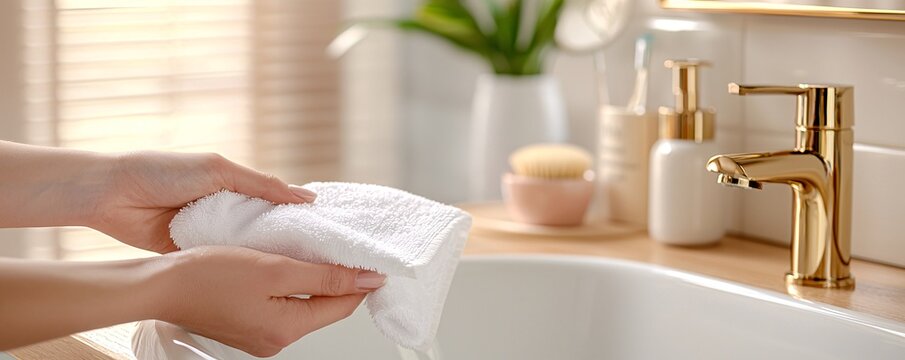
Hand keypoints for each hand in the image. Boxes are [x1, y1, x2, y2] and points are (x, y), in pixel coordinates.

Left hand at [89, 151, 315, 252]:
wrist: (111, 195)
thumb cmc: (161, 172)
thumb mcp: (217, 170)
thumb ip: (260, 184)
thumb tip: (304, 196)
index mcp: (233, 185)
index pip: (274, 201)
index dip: (297, 214)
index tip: (324, 229)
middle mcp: (224, 209)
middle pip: (262, 227)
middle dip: (284, 239)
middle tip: (317, 256)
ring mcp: (208, 232)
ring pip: (243, 247)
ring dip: (261, 255)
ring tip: (294, 269)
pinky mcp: (191, 252)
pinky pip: (218, 260)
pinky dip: (233, 266)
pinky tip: (257, 276)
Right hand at [155, 246, 384, 356]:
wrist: (159, 285)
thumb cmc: (208, 275)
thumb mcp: (275, 269)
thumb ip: (324, 277)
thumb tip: (367, 281)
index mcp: (286, 330)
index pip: (342, 306)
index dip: (359, 280)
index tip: (371, 258)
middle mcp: (275, 340)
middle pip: (323, 307)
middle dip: (336, 278)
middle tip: (344, 248)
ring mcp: (259, 335)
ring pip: (302, 304)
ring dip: (312, 279)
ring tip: (316, 251)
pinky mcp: (246, 324)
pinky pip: (280, 304)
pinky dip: (289, 284)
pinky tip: (287, 263)